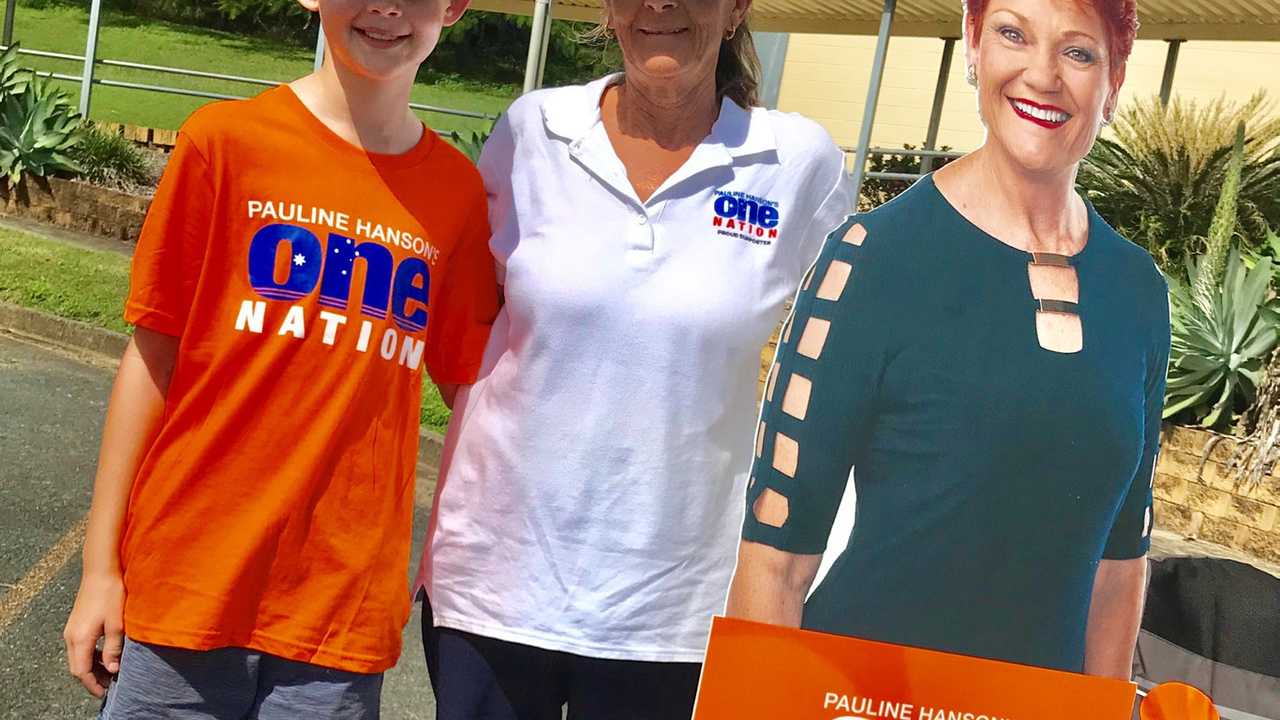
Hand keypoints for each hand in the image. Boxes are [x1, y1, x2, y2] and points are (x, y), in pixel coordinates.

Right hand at [63, 571, 124, 697]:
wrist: (100, 571)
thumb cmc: (111, 594)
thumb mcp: (117, 624)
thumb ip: (114, 648)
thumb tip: (113, 669)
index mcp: (80, 639)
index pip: (81, 671)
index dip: (92, 684)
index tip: (105, 692)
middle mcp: (71, 636)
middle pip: (77, 666)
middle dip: (92, 678)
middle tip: (109, 685)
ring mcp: (71, 629)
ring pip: (78, 657)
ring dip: (92, 667)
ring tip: (110, 671)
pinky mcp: (76, 623)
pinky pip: (80, 647)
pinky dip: (91, 655)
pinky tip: (106, 654)